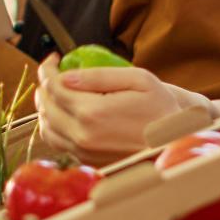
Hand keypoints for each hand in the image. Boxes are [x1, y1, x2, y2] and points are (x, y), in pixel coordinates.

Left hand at [32, 54, 207, 164]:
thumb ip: (99, 76)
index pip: (53, 87)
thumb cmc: (160, 108)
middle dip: (45, 84)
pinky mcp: (86, 161)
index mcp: (92, 112)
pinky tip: (63, 113)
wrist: (174, 143)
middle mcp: (82, 135)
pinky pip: (56, 142)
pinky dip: (53, 125)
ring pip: (46, 126)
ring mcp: (82, 152)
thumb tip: (66, 75)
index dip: (48, 68)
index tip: (54, 57)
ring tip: (56, 91)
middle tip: (54, 71)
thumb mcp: (139, 80)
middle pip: (45, 106)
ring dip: (45, 105)